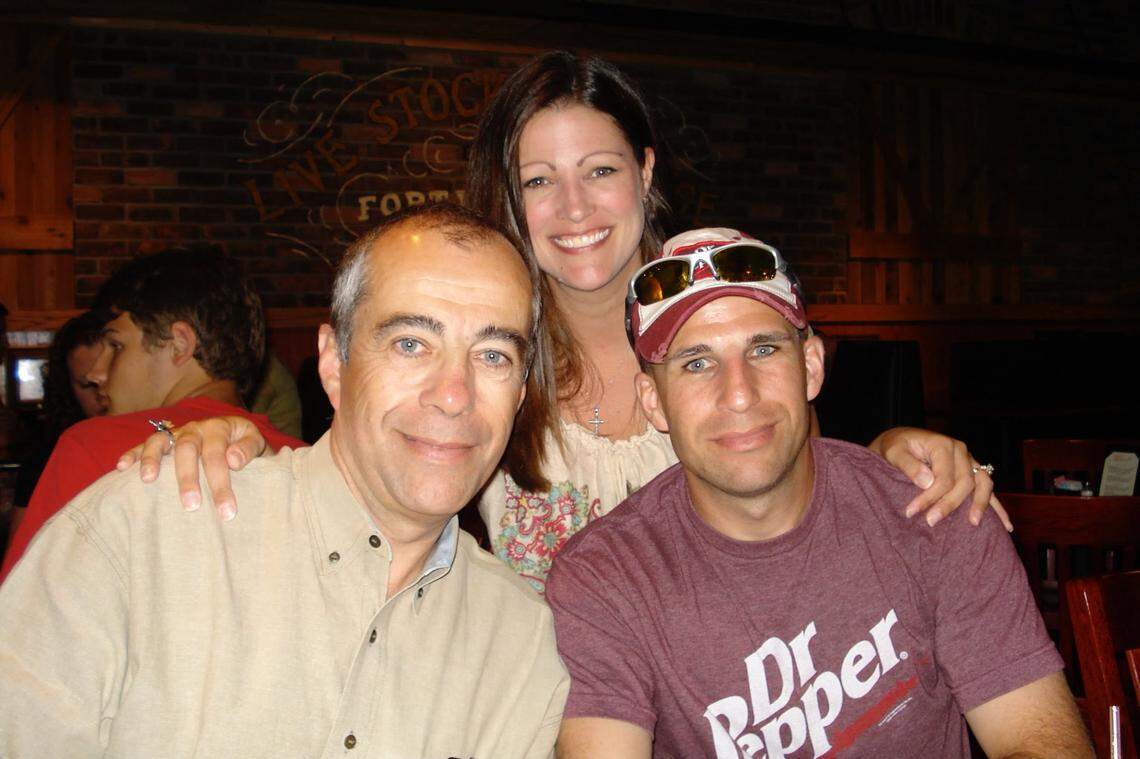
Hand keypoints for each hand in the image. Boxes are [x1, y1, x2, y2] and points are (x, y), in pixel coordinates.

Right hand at [116, 416, 267, 520]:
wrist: (237, 434)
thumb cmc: (245, 445)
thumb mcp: (256, 442)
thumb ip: (249, 448)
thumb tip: (233, 460)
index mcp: (220, 427)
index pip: (218, 455)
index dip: (221, 482)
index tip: (226, 510)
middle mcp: (196, 427)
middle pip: (187, 449)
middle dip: (188, 478)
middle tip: (191, 506)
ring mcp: (177, 432)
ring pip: (161, 441)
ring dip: (152, 460)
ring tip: (147, 481)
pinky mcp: (163, 440)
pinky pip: (143, 443)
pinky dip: (132, 454)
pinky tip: (121, 468)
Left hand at [868, 427, 1011, 530]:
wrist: (902, 441)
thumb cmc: (897, 447)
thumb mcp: (894, 452)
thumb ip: (908, 465)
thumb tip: (927, 482)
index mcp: (943, 445)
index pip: (943, 476)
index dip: (929, 496)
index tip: (911, 512)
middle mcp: (961, 451)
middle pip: (964, 482)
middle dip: (948, 504)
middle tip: (931, 522)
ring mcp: (970, 461)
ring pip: (983, 483)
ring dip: (980, 504)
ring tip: (973, 523)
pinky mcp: (973, 471)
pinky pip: (988, 488)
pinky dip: (998, 507)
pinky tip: (1006, 526)